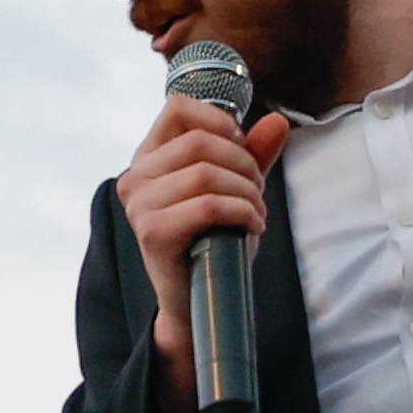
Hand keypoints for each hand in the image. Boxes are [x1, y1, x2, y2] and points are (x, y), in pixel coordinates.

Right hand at [112, 94, 292, 393]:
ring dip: (246, 191)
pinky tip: (252, 227)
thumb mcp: (236, 191)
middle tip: (257, 191)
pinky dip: (242, 212)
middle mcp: (135, 177)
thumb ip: (253, 155)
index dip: (220, 121)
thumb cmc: (214, 244)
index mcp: (149, 158)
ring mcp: (139, 205)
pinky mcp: (152, 232)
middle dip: (243, 163)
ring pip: (205, 173)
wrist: (199, 304)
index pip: (179, 107)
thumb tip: (276, 121)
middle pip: (200, 141)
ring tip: (255, 212)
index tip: (242, 149)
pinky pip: (208, 205)